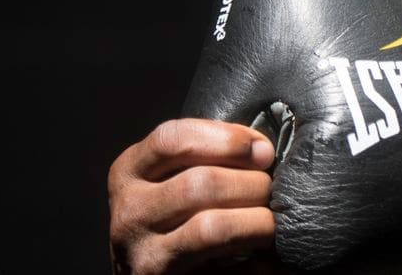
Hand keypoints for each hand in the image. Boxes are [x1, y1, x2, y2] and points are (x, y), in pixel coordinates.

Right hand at [108, 119, 276, 273]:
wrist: (160, 273)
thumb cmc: (180, 213)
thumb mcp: (176, 174)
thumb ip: (208, 154)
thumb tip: (262, 149)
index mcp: (130, 171)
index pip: (172, 140)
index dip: (227, 140)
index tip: (263, 151)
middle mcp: (130, 211)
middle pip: (199, 184)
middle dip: (251, 184)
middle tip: (271, 191)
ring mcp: (142, 252)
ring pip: (211, 227)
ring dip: (257, 221)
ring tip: (270, 222)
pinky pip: (221, 266)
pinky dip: (251, 258)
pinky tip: (262, 254)